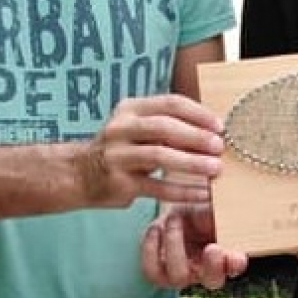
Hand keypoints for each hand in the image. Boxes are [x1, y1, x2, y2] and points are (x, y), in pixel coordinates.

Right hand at [79, 94, 224, 208]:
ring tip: (215, 169)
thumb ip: (166, 126)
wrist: (78, 174)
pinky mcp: (120, 183)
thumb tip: (211, 131)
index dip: (198, 113)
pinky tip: (202, 193)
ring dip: (192, 163)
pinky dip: (182, 190)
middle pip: (164, 127)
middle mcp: (121, 129)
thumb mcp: (137, 128)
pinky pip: (157, 187)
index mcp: (130, 109)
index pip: (170, 103)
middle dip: (196, 136)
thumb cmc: (120, 149)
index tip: (219, 126)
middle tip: (219, 147)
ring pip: (160, 156)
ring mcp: (118, 156)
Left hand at [142, 205, 248, 290]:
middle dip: (213, 267)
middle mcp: (204, 271)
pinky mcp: (156, 270)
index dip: (236, 264)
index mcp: (225, 254)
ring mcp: (179, 274)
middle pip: (212, 280)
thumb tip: (245, 204)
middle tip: (214, 249)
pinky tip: (156, 228)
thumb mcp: (214, 205)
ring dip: (177, 248)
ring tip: (175, 220)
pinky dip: (152, 249)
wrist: (171, 208)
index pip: (235, 266)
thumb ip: (227, 211)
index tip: (237, 256)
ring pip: (179, 276)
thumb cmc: (199, 207)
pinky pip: (151, 270)